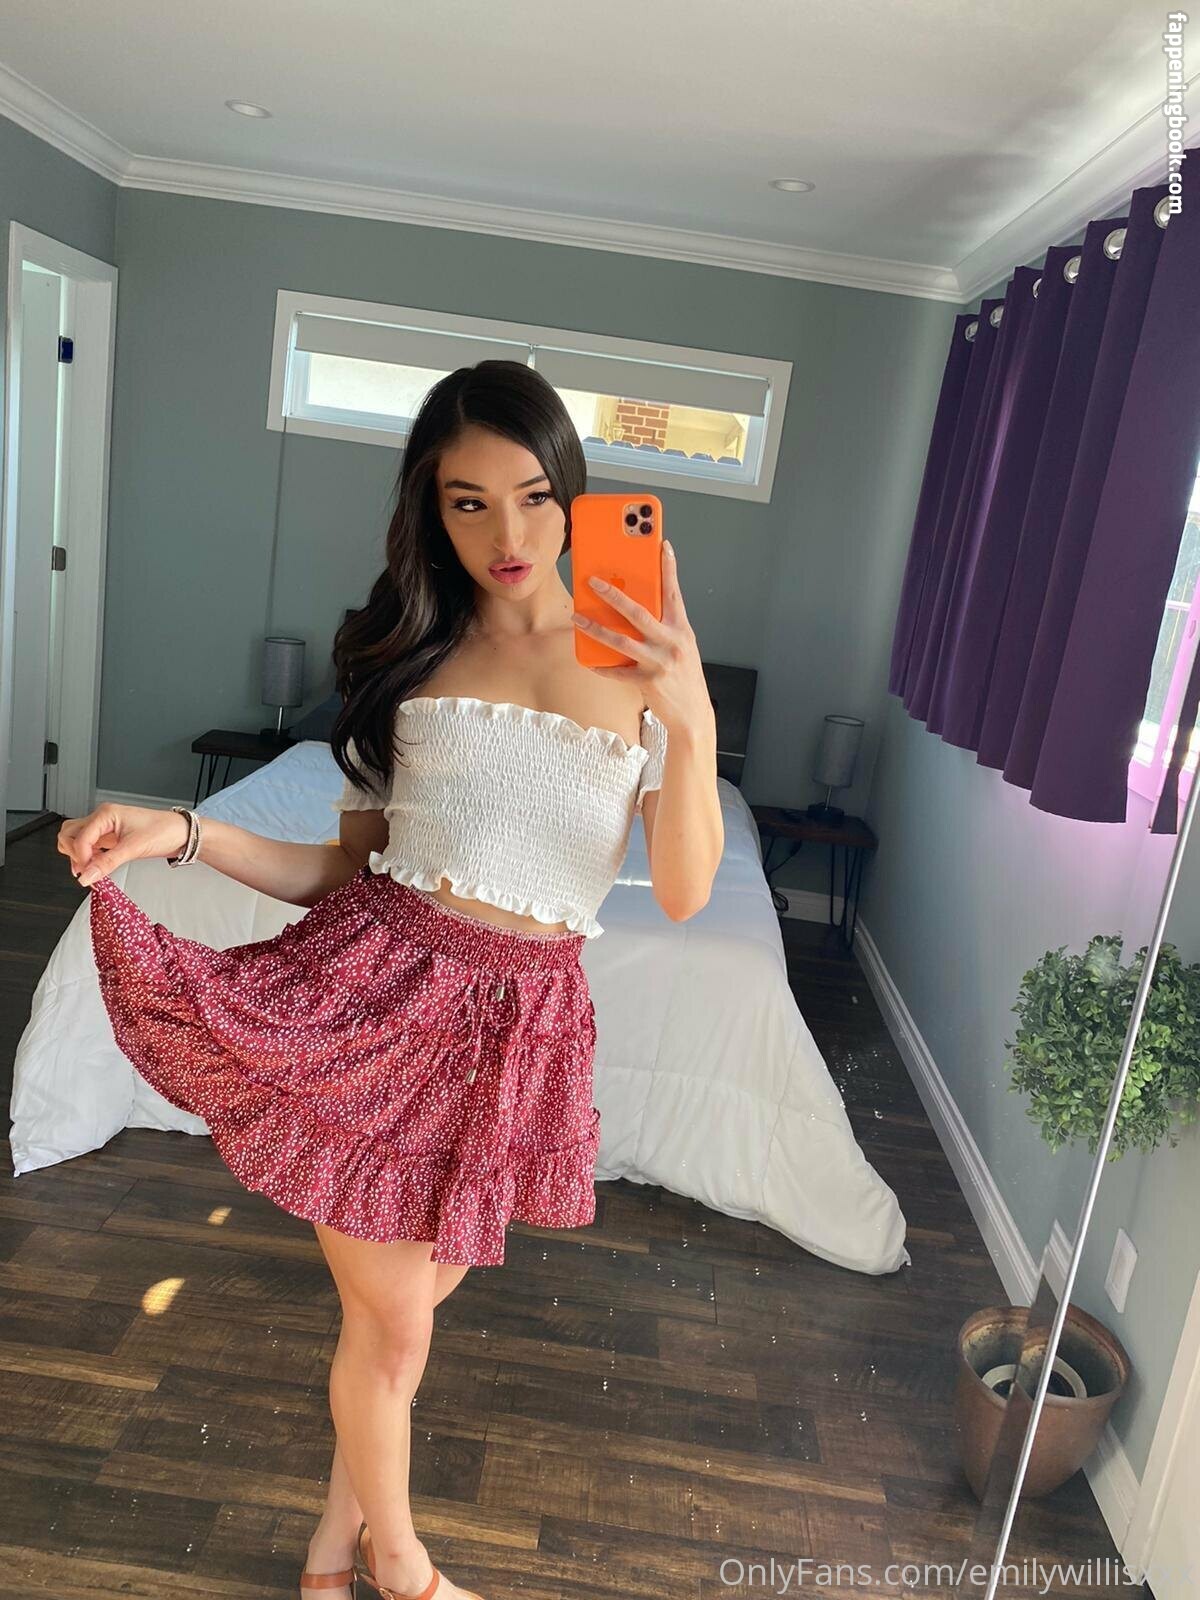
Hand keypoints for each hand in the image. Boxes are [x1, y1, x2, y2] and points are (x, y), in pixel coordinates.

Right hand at [58, 803, 191, 886]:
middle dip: (72, 853)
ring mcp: (105, 828)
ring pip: (76, 839)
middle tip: (86, 870)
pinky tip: (98, 867)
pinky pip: (89, 846)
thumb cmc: (164, 831)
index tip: (87, 872)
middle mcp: (102, 818)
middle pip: (69, 833)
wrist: (181, 833)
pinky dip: (89, 857)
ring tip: (91, 870)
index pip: (79, 837)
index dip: (80, 857)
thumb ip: (107, 863)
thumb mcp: (134, 848)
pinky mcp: (110, 838)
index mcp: (105, 814)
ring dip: (78, 856)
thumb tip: (86, 876)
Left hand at [571, 539, 713, 735]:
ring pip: (621, 641)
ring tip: (577, 618)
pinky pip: (618, 672)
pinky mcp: (647, 682)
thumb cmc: (684, 676)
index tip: (662, 545)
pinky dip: (601, 666)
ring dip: (595, 628)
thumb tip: (634, 608)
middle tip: (593, 582)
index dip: (668, 568)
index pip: (674, 593)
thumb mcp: (681, 646)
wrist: (693, 714)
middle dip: (613, 595)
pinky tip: (588, 660)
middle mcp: (672, 643)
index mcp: (682, 630)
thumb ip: (663, 627)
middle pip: (638, 613)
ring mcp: (659, 663)